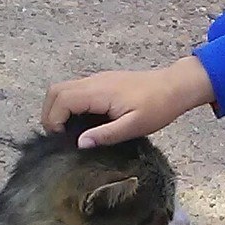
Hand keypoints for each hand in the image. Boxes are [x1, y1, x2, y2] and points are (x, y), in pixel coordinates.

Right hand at [42, 57, 215, 146]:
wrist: (175, 86)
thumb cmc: (158, 107)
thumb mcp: (134, 126)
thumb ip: (106, 135)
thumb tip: (79, 143)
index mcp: (98, 92)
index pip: (61, 100)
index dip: (53, 120)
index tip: (61, 140)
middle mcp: (93, 82)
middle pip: (55, 91)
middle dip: (49, 114)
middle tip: (59, 138)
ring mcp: (97, 80)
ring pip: (63, 89)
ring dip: (58, 109)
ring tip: (67, 133)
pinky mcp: (102, 83)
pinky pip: (75, 90)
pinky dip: (68, 105)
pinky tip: (81, 123)